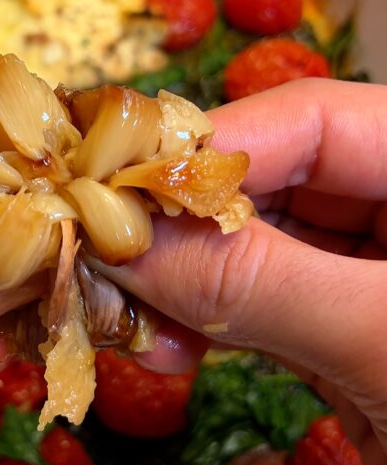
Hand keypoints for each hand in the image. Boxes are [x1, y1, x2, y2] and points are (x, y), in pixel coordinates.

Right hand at [96, 79, 386, 464]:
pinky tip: (168, 344)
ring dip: (187, 279)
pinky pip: (264, 309)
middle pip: (279, 180)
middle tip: (105, 254)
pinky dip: (209, 323)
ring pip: (260, 248)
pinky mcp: (351, 341)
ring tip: (126, 312)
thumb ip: (266, 284)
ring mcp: (378, 281)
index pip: (321, 121)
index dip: (215, 146)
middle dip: (189, 219)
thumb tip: (134, 239)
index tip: (119, 187)